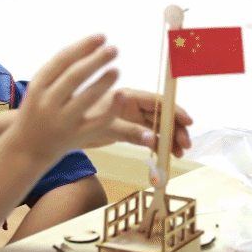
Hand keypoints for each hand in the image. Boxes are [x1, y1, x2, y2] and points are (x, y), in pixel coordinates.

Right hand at [13, 35, 121, 160]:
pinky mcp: (76, 137)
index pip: (62, 60)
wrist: (25, 149)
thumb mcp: (39, 89)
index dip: (83, 46)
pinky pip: (97, 122)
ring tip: (116, 69)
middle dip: (96, 60)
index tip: (101, 36)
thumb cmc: (36, 111)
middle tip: (114, 49)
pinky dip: (111, 109)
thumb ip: (59, 71)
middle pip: (75, 77)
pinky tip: (121, 95)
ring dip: (104, 82)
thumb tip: (89, 46)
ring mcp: (62, 121)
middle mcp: (48, 103)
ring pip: (87, 98)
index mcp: (38, 86)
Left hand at [80, 87, 194, 157]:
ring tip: (178, 153)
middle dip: (175, 128)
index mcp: (128, 96)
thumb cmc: (81, 120)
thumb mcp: (105, 127)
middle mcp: (133, 105)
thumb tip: (152, 139)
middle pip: (162, 114)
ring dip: (170, 138)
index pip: (157, 101)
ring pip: (158, 126)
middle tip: (185, 144)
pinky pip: (149, 135)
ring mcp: (132, 117)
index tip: (187, 121)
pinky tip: (166, 155)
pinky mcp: (129, 129)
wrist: (64, 130)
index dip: (174, 110)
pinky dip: (159, 144)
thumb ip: (129, 132)